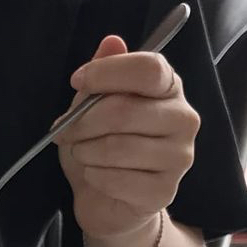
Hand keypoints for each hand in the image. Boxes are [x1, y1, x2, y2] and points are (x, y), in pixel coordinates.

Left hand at [53, 36, 199, 239]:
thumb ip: (103, 77)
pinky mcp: (163, 192)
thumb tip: (110, 42)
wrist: (108, 204)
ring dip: (85, 151)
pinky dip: (93, 177)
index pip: (149, 69)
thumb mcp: (93, 110)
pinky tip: (95, 176)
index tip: (77, 81)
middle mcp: (182, 120)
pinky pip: (116, 179)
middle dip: (82, 122)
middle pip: (124, 110)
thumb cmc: (100, 151)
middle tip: (63, 132)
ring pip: (117, 147)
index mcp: (169, 89)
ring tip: (82, 154)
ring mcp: (178, 158)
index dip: (107, 73)